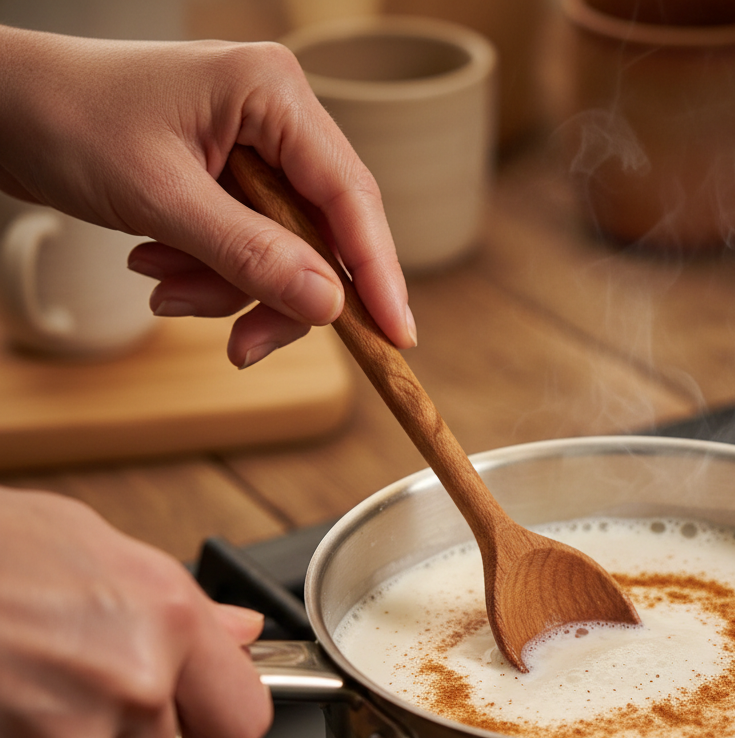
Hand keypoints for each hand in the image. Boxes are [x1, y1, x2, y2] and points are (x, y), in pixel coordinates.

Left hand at [0, 27, 416, 367]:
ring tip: (163, 287)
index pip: (350, 196)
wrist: (0, 109)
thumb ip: (249, 253)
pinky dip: (211, 278)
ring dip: (230, 290)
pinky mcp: (233, 184)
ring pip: (286, 254)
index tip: (398, 337)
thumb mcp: (161, 196)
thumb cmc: (69, 122)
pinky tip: (159, 269)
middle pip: (322, 236)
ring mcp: (257, 153)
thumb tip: (329, 306)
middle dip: (277, 295)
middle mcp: (278, 121)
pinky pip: (251, 252)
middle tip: (244, 348)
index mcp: (274, 95)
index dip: (377, 272)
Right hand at [0, 487, 272, 737]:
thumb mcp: (102, 547)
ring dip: (65, 735)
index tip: (203, 703)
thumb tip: (240, 633)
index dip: (219, 711)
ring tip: (21, 672)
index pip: (244, 719)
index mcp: (169, 622)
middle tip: (74, 668)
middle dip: (127, 720)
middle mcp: (132, 688)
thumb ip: (184, 605)